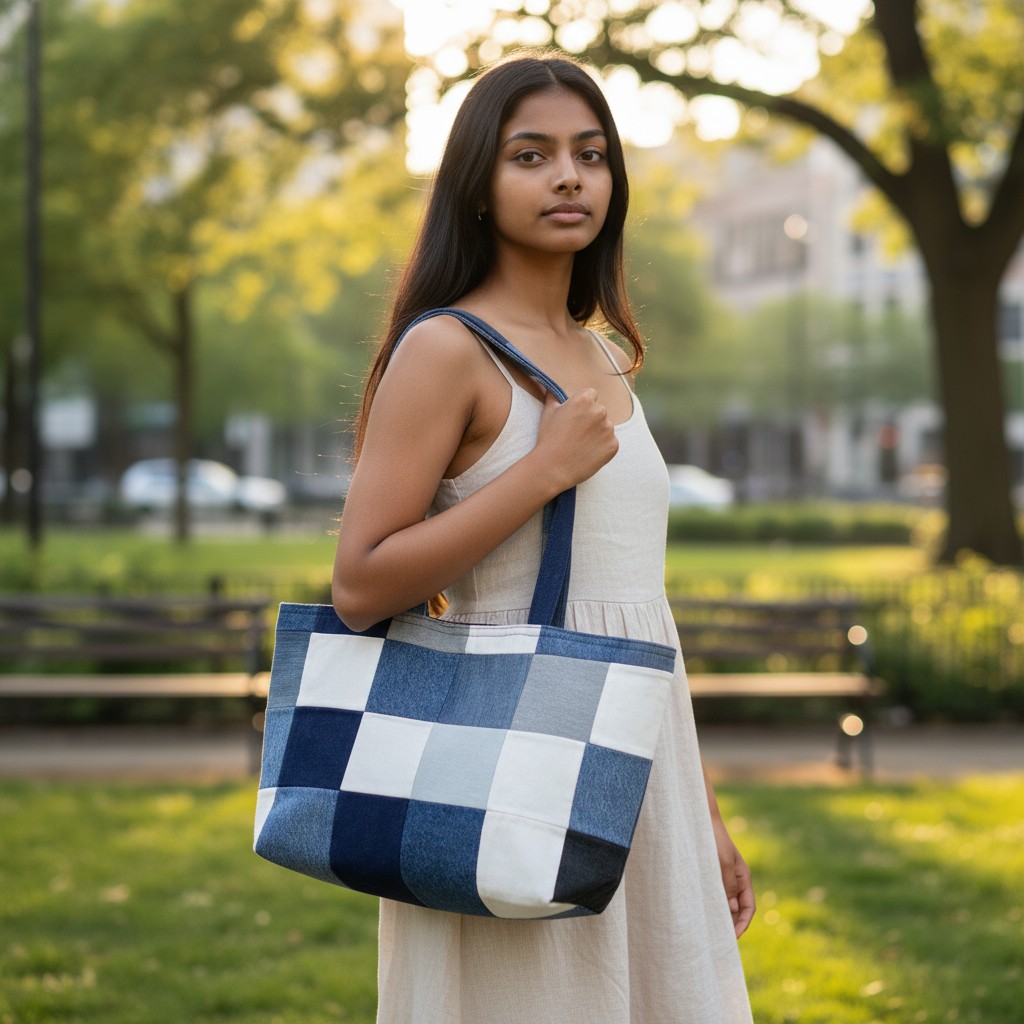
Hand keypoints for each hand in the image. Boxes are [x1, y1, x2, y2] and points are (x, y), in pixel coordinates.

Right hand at [534, 389, 617, 489]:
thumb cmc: (548, 439)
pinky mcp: (614, 445)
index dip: (583, 406)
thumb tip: (551, 388)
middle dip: (591, 419)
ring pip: (606, 427)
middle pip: (600, 411)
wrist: (553, 468)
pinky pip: (610, 443)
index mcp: (584, 400)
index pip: (591, 394)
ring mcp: (608, 429)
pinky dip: (602, 448)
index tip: (576, 417)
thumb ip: (553, 396)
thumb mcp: (548, 412)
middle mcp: (600, 411)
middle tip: (576, 434)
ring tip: (581, 445)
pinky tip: (588, 453)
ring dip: (597, 434)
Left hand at [711, 815, 755, 938]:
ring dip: (719, 915)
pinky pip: (713, 893)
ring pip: (725, 902)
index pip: (748, 907)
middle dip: (731, 924)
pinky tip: (700, 911)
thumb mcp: (722, 862)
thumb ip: (727, 884)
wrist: (701, 818)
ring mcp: (723, 876)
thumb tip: (731, 909)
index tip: (733, 938)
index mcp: (743, 877)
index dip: (743, 924)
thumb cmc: (714, 838)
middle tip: (719, 940)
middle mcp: (735, 879)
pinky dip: (710, 904)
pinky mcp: (710, 873)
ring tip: (708, 931)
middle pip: (737, 908)